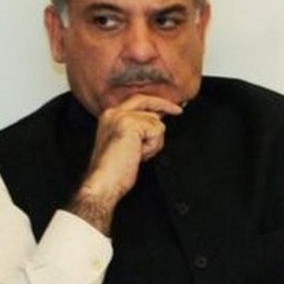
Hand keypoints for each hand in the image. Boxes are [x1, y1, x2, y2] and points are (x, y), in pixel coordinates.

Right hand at [69, 94, 181, 233]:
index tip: (170, 106)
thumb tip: (156, 119)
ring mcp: (121, 117)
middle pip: (147, 101)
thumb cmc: (115, 170)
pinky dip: (153, 146)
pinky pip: (157, 131)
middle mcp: (113, 113)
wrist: (104, 182)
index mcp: (109, 117)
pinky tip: (139, 155)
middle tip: (179, 111)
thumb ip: (138, 129)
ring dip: (153, 143)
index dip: (155, 102)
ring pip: (155, 122)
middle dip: (165, 105)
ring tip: (138, 154)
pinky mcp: (130, 124)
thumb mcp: (128, 144)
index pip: (136, 101)